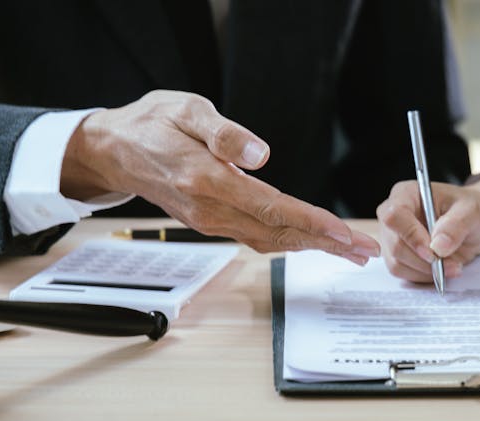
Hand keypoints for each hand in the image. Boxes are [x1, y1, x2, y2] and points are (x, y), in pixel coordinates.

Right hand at [60, 90, 378, 263]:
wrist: (113, 150)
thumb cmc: (150, 125)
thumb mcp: (185, 110)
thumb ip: (225, 133)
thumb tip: (262, 154)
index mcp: (209, 181)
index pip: (272, 208)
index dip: (313, 222)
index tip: (345, 234)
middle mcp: (212, 209)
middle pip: (279, 232)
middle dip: (326, 243)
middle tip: (365, 251)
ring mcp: (211, 220)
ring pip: (270, 240)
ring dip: (313, 247)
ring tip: (350, 251)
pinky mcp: (211, 221)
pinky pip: (256, 237)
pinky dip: (289, 242)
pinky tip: (311, 241)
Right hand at [376, 179, 479, 281]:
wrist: (472, 223)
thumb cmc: (469, 210)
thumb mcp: (472, 212)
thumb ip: (456, 225)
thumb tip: (438, 247)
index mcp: (406, 194)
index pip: (394, 216)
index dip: (411, 236)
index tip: (433, 252)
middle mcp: (393, 215)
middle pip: (395, 244)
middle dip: (424, 260)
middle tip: (452, 264)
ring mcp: (392, 237)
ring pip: (397, 262)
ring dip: (426, 271)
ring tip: (453, 265)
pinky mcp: (397, 256)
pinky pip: (403, 273)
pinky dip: (424, 276)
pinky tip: (442, 269)